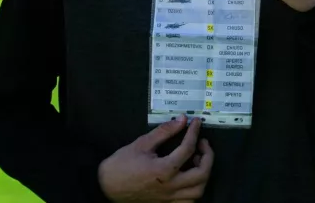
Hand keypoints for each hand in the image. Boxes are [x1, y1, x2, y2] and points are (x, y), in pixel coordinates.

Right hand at [98, 115, 213, 201]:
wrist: (106, 187)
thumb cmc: (122, 164)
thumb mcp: (142, 143)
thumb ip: (164, 132)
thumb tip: (181, 120)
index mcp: (164, 170)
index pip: (188, 148)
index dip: (194, 132)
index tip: (196, 122)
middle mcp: (171, 186)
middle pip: (202, 173)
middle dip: (208, 156)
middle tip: (202, 144)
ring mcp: (170, 198)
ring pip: (198, 191)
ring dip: (203, 174)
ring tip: (196, 161)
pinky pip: (188, 202)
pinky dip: (194, 190)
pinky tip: (189, 179)